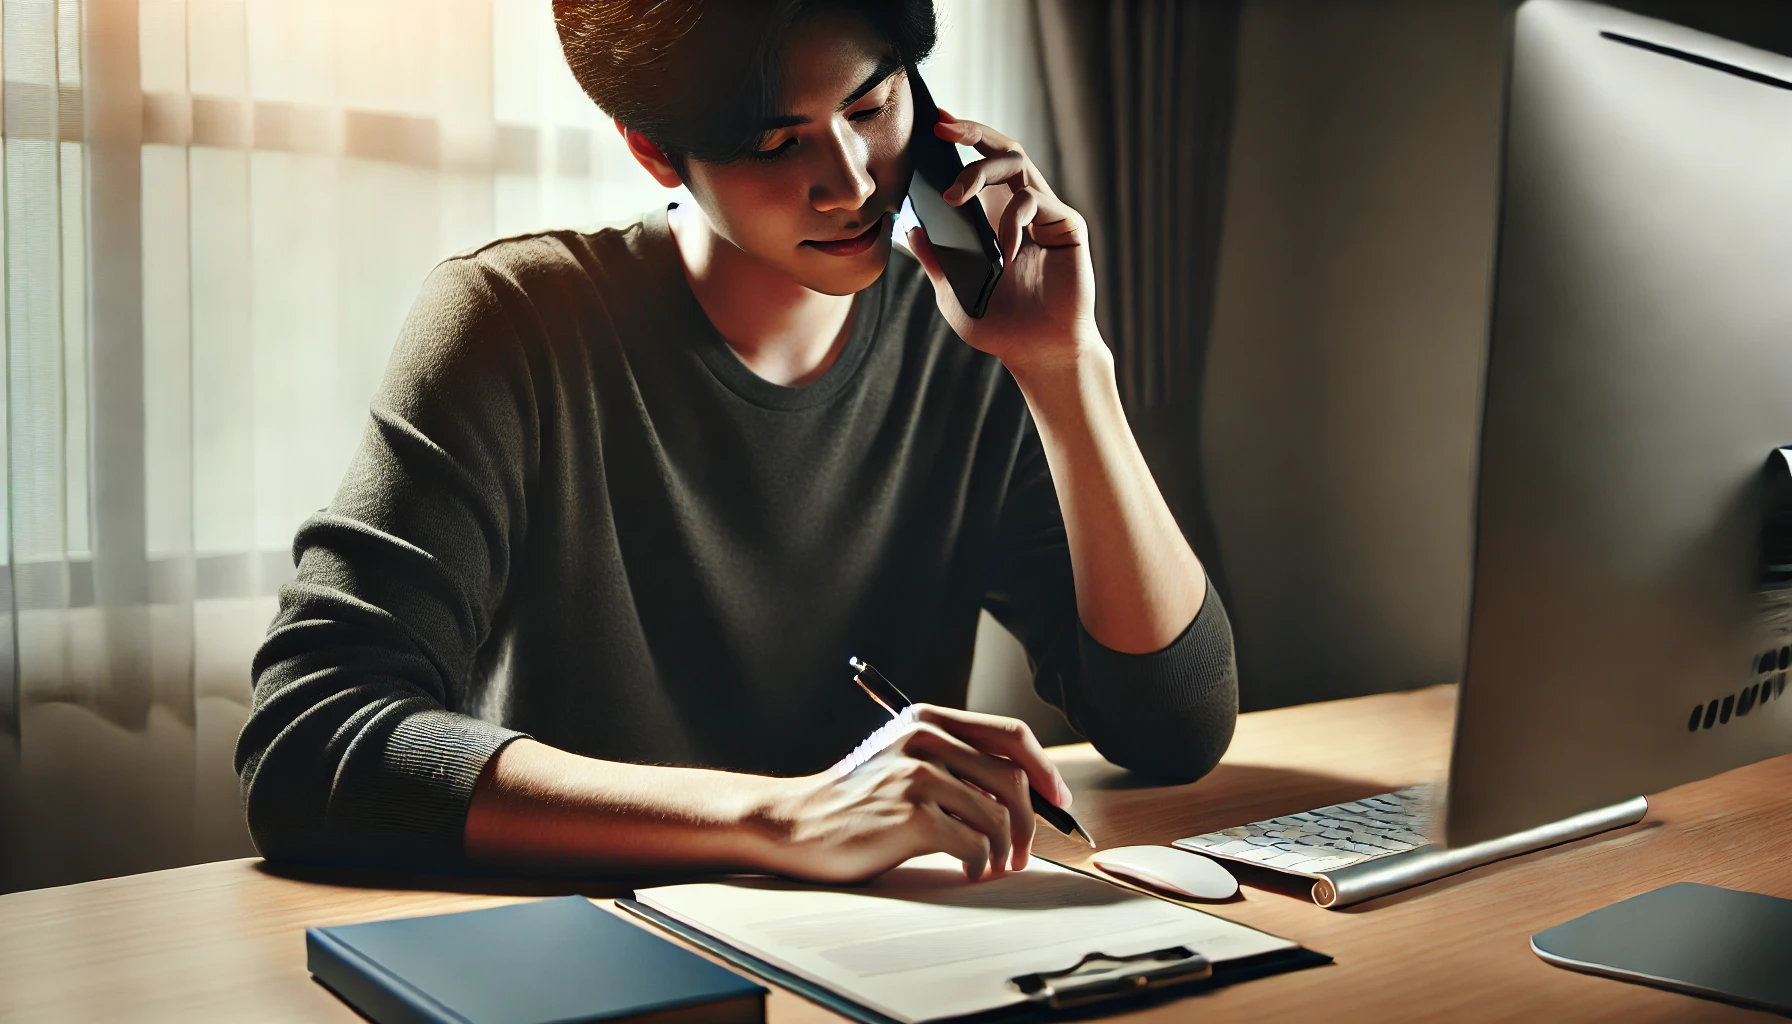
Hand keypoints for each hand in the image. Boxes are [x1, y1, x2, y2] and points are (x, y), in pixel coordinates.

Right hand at [749, 705, 1071, 883]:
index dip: (1043, 768)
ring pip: (998, 815)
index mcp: (928, 719)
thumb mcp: (903, 762)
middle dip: (1031, 821)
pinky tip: (969, 870)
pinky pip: (974, 843)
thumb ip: (953, 763)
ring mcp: (917, 776)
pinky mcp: (910, 815)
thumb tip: (1025, 794)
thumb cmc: (856, 801)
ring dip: (1007, 850)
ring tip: (996, 866)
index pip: (1010, 734)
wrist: (797, 823)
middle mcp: (925, 739)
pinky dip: (981, 863)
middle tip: (1023, 851)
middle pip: (1012, 778)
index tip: (1057, 799)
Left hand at [905, 111, 1100, 376]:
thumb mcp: (953, 292)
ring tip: (955, 198)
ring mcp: (1047, 213)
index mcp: (997, 216)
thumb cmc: (1000, 326)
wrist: (1038, 353)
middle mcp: (1024, 207)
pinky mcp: (1068, 226)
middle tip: (942, 129)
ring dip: (981, 171)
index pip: (981, 163)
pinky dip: (1011, 223)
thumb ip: (936, 259)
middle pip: (1004, 148)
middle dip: (972, 132)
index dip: (962, 139)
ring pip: (1019, 164)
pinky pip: (1034, 203)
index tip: (934, 124)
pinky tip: (1004, 254)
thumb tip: (911, 227)